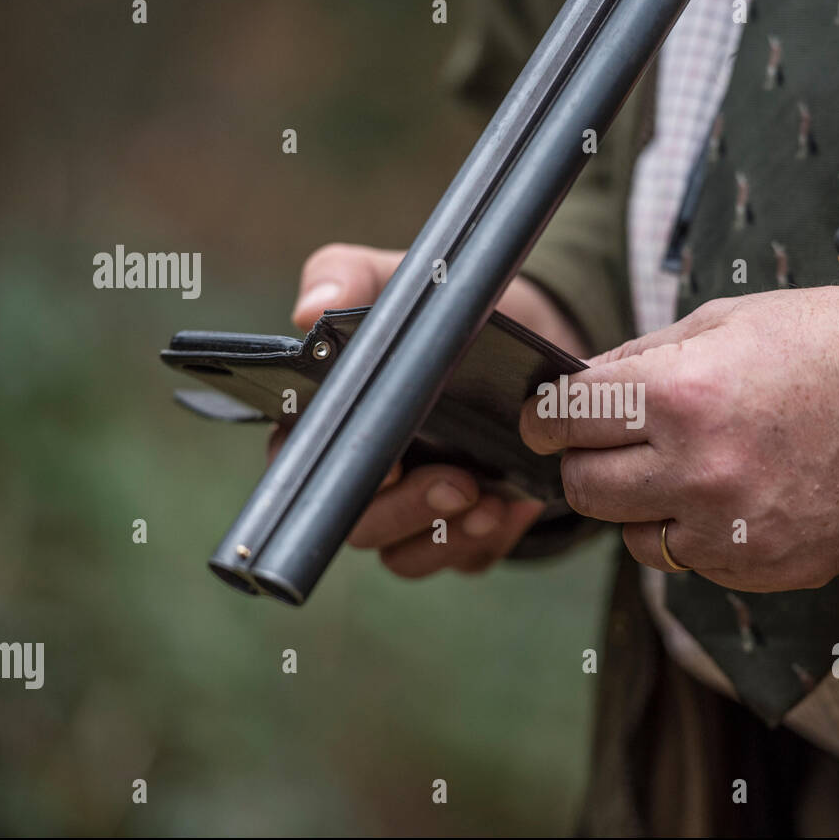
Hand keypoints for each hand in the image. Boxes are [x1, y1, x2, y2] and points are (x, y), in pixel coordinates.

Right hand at [273, 243, 587, 577]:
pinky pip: (460, 561)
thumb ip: (348, 278)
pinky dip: (484, 543)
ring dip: (446, 537)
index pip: (302, 467)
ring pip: (404, 555)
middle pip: (357, 524)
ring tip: (490, 501)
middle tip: (460, 484)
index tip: (388, 463)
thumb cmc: (449, 310)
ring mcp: (411, 512)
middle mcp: (363, 476)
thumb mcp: (402, 280)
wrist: (536, 338)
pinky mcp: (459, 534)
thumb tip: (310, 309)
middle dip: (407, 512)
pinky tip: (513, 506)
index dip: (333, 477)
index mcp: (330, 423)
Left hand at [519, 286, 838, 591]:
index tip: (544, 419)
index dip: (544, 416)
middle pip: (583, 487)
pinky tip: (729, 498)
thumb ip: (642, 360)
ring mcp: (732, 529)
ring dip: (638, 506)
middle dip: (581, 461)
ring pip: (630, 538)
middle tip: (602, 444)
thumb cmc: (829, 345)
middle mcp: (698, 470)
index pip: (566, 418)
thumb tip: (580, 387)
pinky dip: (693, 535)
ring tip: (679, 471)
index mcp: (682, 395)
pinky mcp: (762, 567)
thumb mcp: (726, 322)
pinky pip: (690, 564)